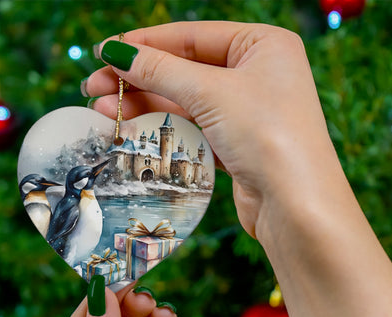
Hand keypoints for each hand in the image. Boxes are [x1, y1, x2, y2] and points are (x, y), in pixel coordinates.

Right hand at [85, 21, 391, 316]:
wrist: (296, 205)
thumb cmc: (267, 135)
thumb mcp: (211, 92)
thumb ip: (161, 70)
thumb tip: (115, 52)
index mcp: (263, 45)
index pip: (193, 36)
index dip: (146, 44)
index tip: (105, 52)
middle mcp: (258, 75)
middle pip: (186, 70)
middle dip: (139, 79)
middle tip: (94, 87)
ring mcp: (249, 113)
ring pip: (187, 103)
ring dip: (145, 106)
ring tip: (104, 110)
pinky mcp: (239, 146)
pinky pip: (195, 130)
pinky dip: (165, 130)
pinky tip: (132, 130)